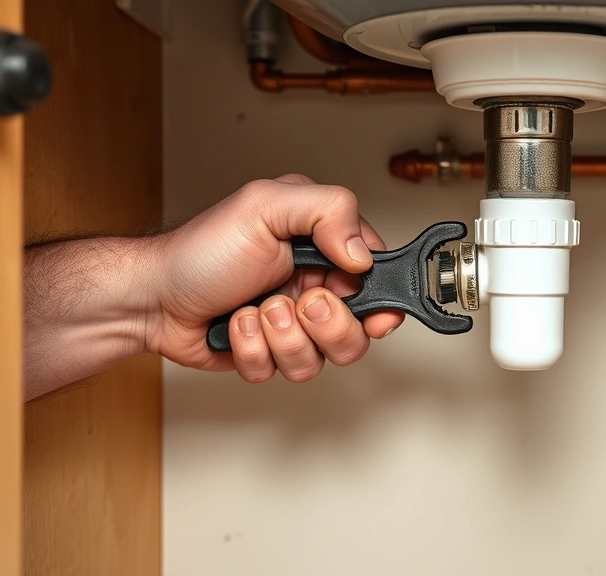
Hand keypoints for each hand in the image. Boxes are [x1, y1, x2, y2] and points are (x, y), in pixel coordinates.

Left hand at [148, 174, 403, 381]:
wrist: (152, 298)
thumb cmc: (201, 250)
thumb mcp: (265, 205)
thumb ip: (328, 210)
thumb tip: (364, 253)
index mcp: (324, 247)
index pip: (380, 278)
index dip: (378, 299)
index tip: (358, 301)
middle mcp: (316, 286)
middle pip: (361, 330)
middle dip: (325, 323)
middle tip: (296, 300)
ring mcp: (296, 325)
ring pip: (324, 358)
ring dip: (283, 337)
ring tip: (257, 310)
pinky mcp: (274, 354)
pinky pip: (284, 372)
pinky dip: (255, 350)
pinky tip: (237, 325)